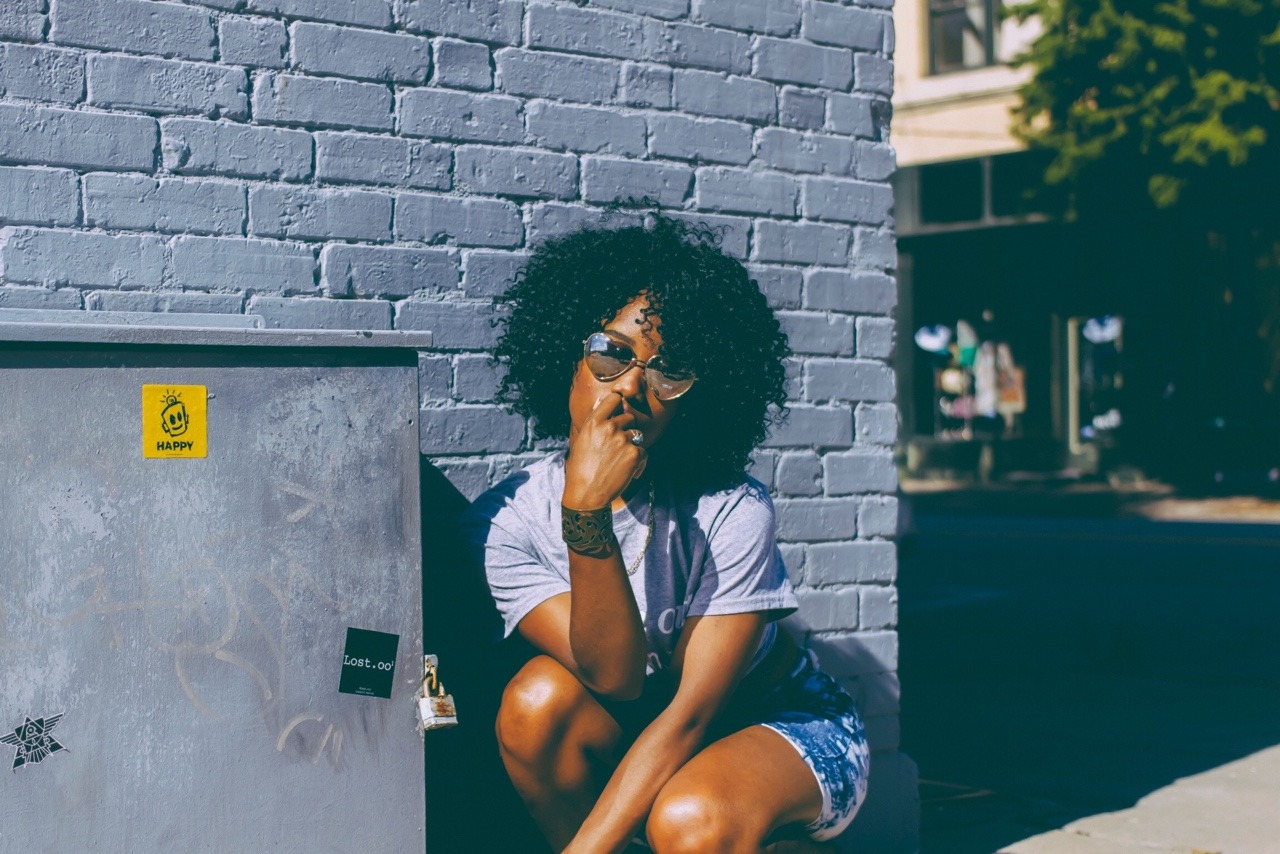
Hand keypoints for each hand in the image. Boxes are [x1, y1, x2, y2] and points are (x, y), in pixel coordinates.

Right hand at [564, 391, 646, 509]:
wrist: (586, 494)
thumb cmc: (581, 469)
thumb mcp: (582, 440)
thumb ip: (595, 422)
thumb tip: (602, 402)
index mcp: (594, 422)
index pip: (614, 399)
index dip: (618, 405)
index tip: (618, 413)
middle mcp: (609, 427)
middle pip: (629, 417)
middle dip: (626, 429)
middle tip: (617, 447)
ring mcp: (623, 439)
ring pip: (637, 435)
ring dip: (632, 446)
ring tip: (620, 463)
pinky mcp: (635, 454)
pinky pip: (644, 452)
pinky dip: (638, 463)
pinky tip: (627, 472)